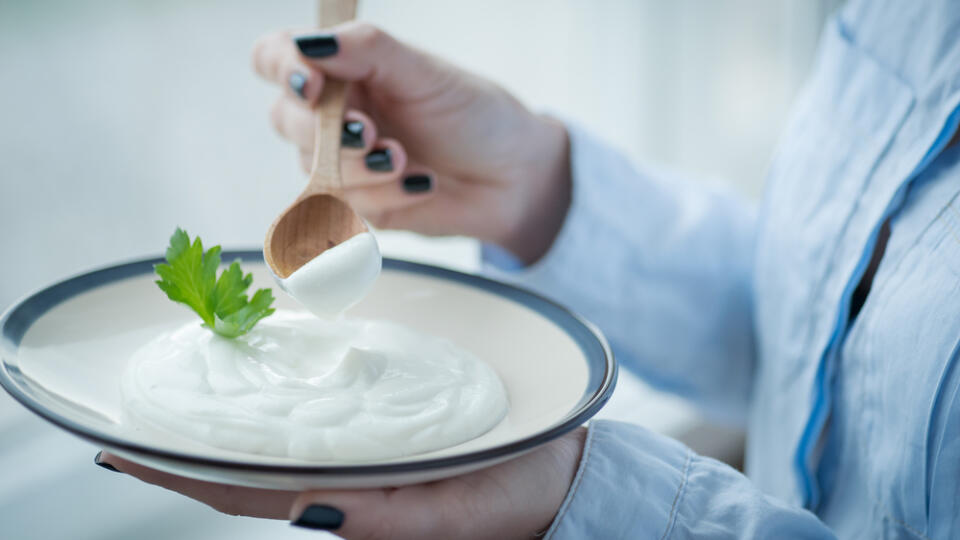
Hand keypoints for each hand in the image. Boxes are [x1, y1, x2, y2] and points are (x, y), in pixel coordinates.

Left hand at [97, 427, 585, 538]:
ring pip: (279, 437)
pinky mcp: (385, 429)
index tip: (122, 450)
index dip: (182, 474)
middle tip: (133, 410)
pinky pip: (320, 412)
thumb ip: (384, 518)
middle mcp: (342, 481)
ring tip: (181, 387)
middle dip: (189, 443)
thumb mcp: (455, 515)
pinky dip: (281, 395)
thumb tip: (301, 507)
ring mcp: (361, 455)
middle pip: (249, 463)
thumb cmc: (513, 499)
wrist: (560, 471)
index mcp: (349, 507)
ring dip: (227, 416)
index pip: (246, 492)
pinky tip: (264, 372)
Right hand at [252, 23, 570, 263]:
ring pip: (314, 170)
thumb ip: (369, 51)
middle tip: (373, 135)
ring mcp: (342, 161)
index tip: (313, 85)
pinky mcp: (358, 204)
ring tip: (409, 163)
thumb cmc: (476, 117)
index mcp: (345, 69)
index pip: (276, 58)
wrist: (513, 178)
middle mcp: (334, 112)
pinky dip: (384, 198)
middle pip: (287, 119)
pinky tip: (420, 186)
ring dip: (361, 171)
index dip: (283, 69)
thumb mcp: (427, 74)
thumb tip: (311, 42)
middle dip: (328, 133)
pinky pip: (345, 208)